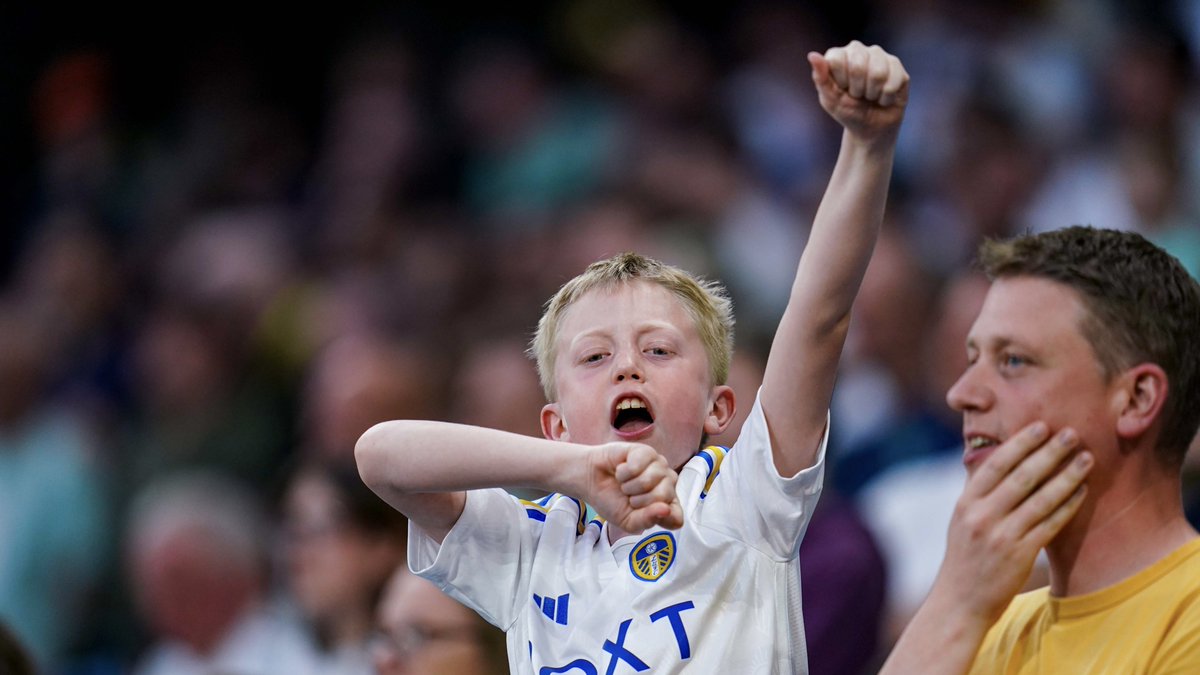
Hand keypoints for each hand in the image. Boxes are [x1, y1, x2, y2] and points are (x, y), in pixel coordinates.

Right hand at [582, 442, 682, 533]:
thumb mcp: (627, 521)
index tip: (641, 514)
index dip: (660, 518)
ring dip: (629, 485)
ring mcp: (659, 467)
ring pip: (650, 480)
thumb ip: (647, 520)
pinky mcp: (647, 452)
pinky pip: (638, 466)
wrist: (590, 481)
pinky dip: (624, 472)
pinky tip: (621, 470)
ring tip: (624, 483)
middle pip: (664, 497)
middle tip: (628, 496)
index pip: (676, 518)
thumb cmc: (611, 501)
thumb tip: (666, 509)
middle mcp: (667, 484)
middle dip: (639, 500)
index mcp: (666, 505)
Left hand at [809, 40, 908, 143]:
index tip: (842, 90)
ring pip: (878, 73)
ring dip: (873, 94)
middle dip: (857, 89)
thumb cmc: (847, 110)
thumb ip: (820, 77)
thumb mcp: (829, 99)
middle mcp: (860, 50)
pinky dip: (886, 98)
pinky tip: (883, 98)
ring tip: (870, 96)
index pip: (837, 60)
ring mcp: (880, 56)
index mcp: (839, 55)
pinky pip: (893, 82)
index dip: (840, 82)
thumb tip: (812, 55)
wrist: (870, 128)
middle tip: (858, 95)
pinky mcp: (897, 67)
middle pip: (858, 66)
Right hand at [935, 422, 1092, 624]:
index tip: (1041, 426)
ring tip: (1086, 458)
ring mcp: (1001, 536)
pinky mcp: (1019, 554)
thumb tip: (995, 456)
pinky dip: (1068, 506)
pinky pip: (1050, 524)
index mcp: (966, 502)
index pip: (995, 465)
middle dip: (1049, 452)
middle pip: (1021, 477)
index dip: (1020, 443)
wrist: (961, 599)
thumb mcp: (962, 519)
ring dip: (1067, 476)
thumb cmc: (965, 555)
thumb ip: (978, 490)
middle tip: (1071, 433)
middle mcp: (981, 516)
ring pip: (1040, 499)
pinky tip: (1082, 491)